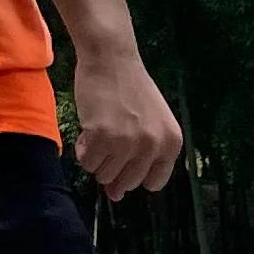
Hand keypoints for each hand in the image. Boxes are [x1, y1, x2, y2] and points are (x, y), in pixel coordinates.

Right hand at [71, 34, 183, 198]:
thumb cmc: (130, 89)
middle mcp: (153, 146)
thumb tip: (115, 196)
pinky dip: (83, 151)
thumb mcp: (150, 123)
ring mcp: (127, 142)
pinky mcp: (102, 136)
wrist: (111, 58)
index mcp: (171, 144)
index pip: (153, 183)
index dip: (134, 174)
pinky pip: (87, 162)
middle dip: (113, 168)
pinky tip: (88, 129)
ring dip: (96, 158)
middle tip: (107, 142)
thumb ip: (139, 158)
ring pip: (104, 175)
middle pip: (127, 182)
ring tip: (99, 131)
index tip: (126, 159)